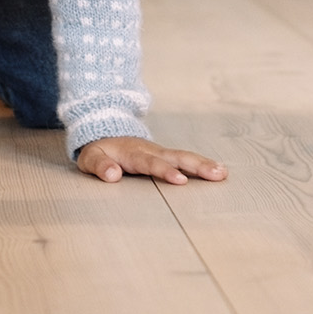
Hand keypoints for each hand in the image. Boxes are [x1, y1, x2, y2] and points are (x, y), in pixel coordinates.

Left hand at [76, 136, 226, 184]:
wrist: (104, 132)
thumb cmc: (99, 150)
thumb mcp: (90, 158)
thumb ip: (100, 166)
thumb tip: (112, 175)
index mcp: (134, 153)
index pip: (152, 163)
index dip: (165, 171)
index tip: (180, 180)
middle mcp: (152, 151)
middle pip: (177, 157)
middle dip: (197, 166)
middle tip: (216, 174)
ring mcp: (161, 152)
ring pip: (185, 157)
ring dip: (204, 165)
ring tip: (222, 173)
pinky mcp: (166, 156)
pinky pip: (185, 159)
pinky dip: (202, 165)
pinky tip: (218, 171)